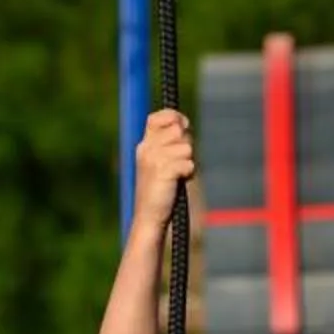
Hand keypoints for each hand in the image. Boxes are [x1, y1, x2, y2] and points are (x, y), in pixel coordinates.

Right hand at [133, 109, 192, 225]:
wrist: (148, 217)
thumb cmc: (159, 190)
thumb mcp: (161, 161)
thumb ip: (171, 142)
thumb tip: (185, 124)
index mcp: (145, 145)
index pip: (157, 117)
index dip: (173, 117)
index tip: (183, 126)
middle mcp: (147, 149)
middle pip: (178, 130)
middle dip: (186, 144)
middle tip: (178, 163)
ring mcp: (153, 160)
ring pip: (186, 147)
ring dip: (187, 161)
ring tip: (176, 175)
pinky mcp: (163, 172)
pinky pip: (188, 163)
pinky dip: (188, 173)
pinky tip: (178, 181)